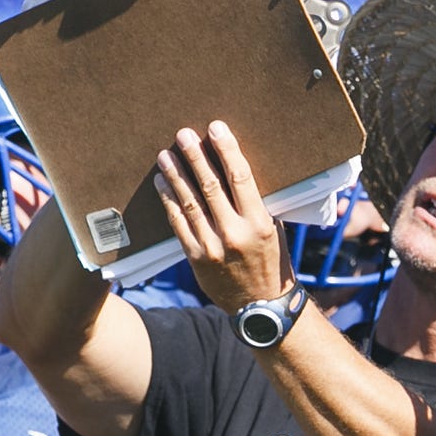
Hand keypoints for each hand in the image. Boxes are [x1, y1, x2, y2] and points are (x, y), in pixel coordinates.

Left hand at [153, 121, 290, 312]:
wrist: (260, 306)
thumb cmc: (271, 263)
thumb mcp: (273, 230)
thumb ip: (254, 204)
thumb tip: (233, 170)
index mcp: (259, 223)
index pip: (240, 177)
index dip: (226, 149)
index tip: (215, 128)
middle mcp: (234, 234)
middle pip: (210, 186)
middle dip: (195, 156)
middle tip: (183, 135)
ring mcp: (212, 247)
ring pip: (189, 203)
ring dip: (176, 176)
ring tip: (165, 155)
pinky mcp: (195, 259)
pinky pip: (178, 224)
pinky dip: (168, 202)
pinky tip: (162, 184)